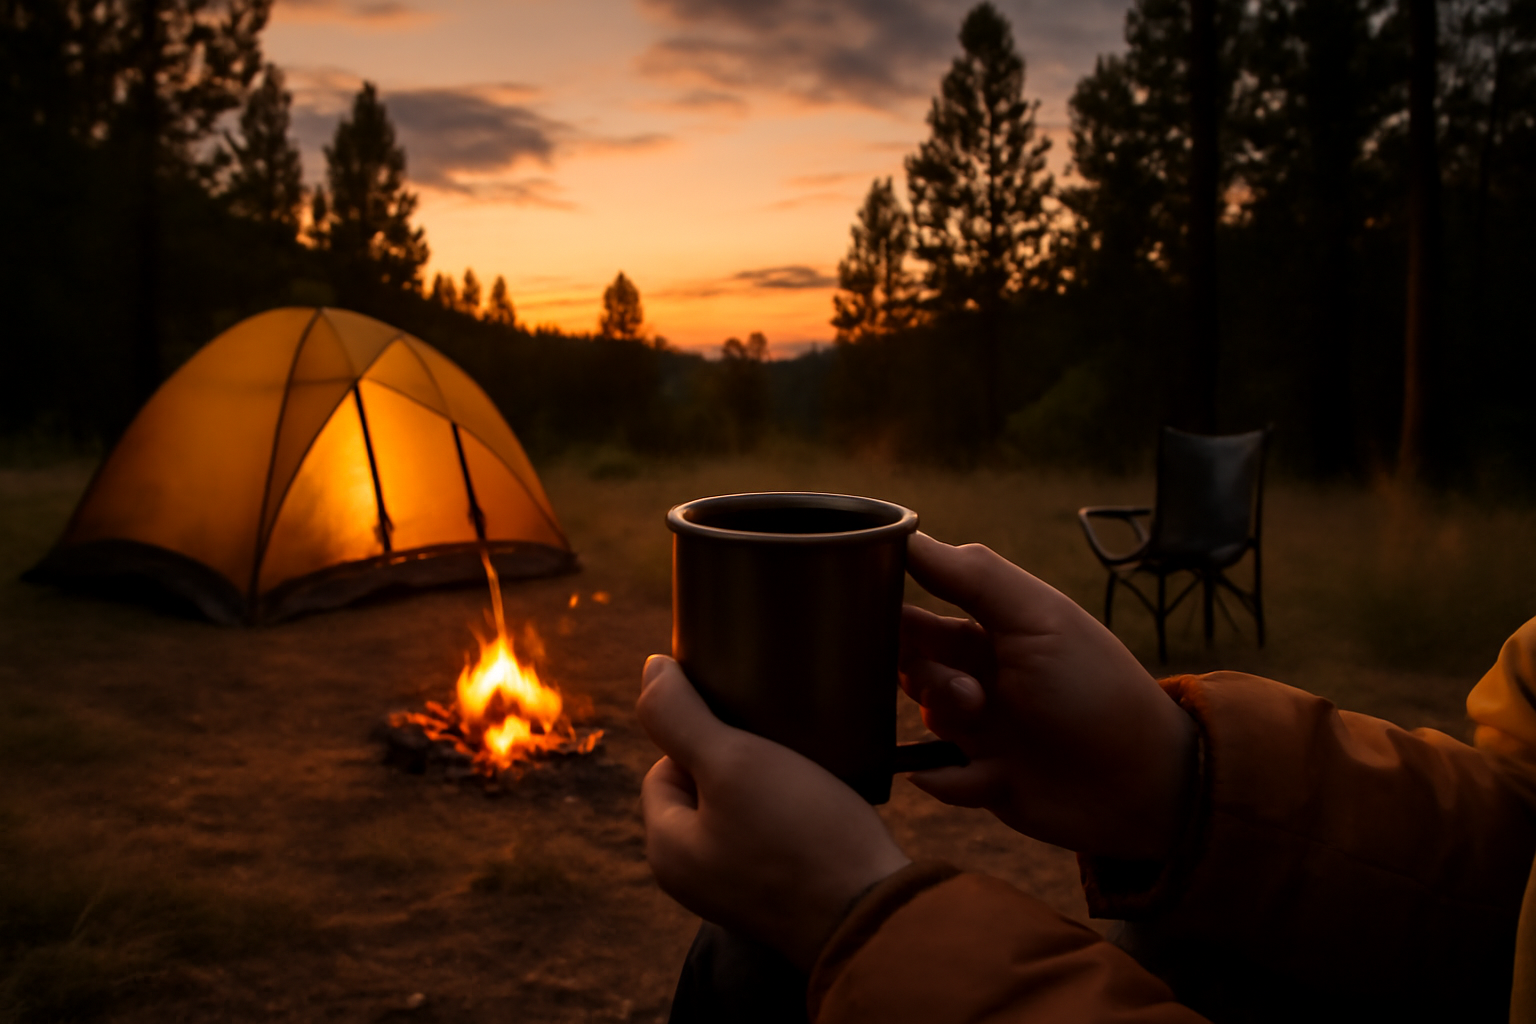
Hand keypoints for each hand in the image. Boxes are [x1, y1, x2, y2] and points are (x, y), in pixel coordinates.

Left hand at [637, 655, 910, 969]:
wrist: (877, 916)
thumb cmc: (801, 838)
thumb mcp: (733, 762)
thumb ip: (680, 716)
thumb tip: (650, 667)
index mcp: (667, 848)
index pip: (663, 766)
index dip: (703, 738)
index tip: (751, 732)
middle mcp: (694, 877)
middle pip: (704, 789)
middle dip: (740, 762)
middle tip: (782, 748)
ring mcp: (739, 891)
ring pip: (743, 810)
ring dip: (772, 786)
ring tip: (807, 773)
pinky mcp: (782, 895)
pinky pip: (775, 837)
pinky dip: (795, 816)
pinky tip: (823, 806)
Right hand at [900, 533, 1197, 860]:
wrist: (1142, 784)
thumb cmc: (1095, 689)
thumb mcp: (1036, 617)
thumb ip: (971, 575)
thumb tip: (905, 534)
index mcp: (993, 626)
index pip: (920, 604)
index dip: (894, 607)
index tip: (875, 613)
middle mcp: (981, 671)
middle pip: (910, 660)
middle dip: (921, 670)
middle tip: (963, 686)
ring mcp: (981, 726)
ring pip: (922, 714)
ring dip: (942, 716)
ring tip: (980, 722)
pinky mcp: (981, 779)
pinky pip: (934, 775)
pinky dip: (946, 776)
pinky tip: (982, 775)